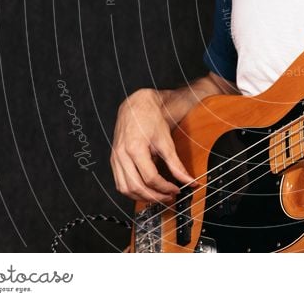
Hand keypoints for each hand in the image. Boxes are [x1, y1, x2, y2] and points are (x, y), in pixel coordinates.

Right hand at [110, 88, 196, 203]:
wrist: (137, 105)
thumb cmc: (150, 119)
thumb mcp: (166, 141)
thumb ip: (176, 164)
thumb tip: (189, 181)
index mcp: (135, 148)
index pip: (150, 178)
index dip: (165, 188)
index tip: (176, 190)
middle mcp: (121, 155)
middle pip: (136, 187)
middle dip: (154, 197)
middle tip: (169, 197)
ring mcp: (115, 158)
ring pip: (125, 189)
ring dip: (142, 197)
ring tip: (158, 196)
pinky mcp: (114, 160)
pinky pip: (120, 183)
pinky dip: (132, 191)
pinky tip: (145, 190)